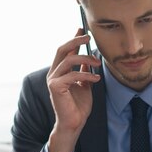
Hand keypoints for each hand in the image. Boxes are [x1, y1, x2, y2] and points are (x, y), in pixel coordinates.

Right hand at [46, 29, 100, 151]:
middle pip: (62, 50)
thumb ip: (84, 71)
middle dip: (76, 40)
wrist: (74, 123)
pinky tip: (95, 79)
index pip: (65, 50)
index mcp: (59, 71)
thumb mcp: (85, 84)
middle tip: (89, 36)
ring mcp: (53, 79)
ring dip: (85, 59)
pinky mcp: (55, 87)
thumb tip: (89, 58)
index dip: (73, 38)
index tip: (82, 28)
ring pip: (68, 60)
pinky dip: (85, 75)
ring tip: (98, 63)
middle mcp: (53, 73)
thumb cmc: (78, 106)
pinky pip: (72, 75)